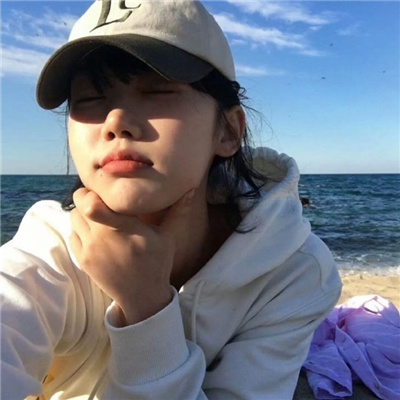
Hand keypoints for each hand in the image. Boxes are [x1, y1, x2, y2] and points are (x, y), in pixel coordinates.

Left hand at [69, 187, 194, 324]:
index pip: (92, 204)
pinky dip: (80, 228)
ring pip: (74, 216)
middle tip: (103, 200)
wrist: (141, 296)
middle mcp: (103, 238)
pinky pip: (72, 233)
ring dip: (84, 211)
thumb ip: (177, 211)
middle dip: (89, 196)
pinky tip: (96, 232)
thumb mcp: (168, 237)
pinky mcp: (82, 259)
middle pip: (80, 203)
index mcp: (125, 229)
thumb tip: (191, 188)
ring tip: (100, 216)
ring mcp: (90, 250)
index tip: (106, 190)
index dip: (93, 191)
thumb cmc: (157, 263)